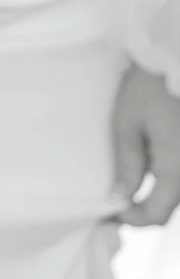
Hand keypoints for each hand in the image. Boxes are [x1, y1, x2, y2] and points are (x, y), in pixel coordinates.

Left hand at [111, 64, 179, 226]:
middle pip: (168, 206)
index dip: (129, 220)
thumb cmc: (150, 86)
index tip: (106, 213)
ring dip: (154, 196)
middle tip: (114, 201)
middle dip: (141, 210)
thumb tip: (117, 200)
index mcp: (176, 169)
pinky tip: (147, 167)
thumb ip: (126, 165)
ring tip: (128, 185)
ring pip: (176, 193)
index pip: (154, 215)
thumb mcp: (128, 125)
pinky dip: (165, 179)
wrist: (176, 58)